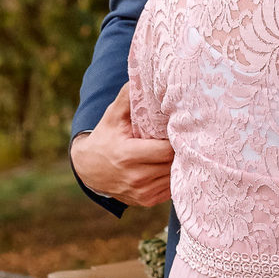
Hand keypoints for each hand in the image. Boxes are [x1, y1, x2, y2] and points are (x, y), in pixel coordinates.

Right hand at [70, 83, 173, 206]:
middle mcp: (135, 178)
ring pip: (173, 178)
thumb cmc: (106, 137)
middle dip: (181, 151)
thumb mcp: (113, 116)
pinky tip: (173, 164)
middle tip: (189, 137)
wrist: (89, 170)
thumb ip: (127, 97)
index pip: (166, 151)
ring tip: (183, 149)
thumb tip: (141, 75)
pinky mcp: (145, 201)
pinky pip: (170, 189)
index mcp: (128, 156)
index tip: (182, 128)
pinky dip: (173, 177)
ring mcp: (141, 193)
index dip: (177, 139)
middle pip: (173, 164)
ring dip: (180, 165)